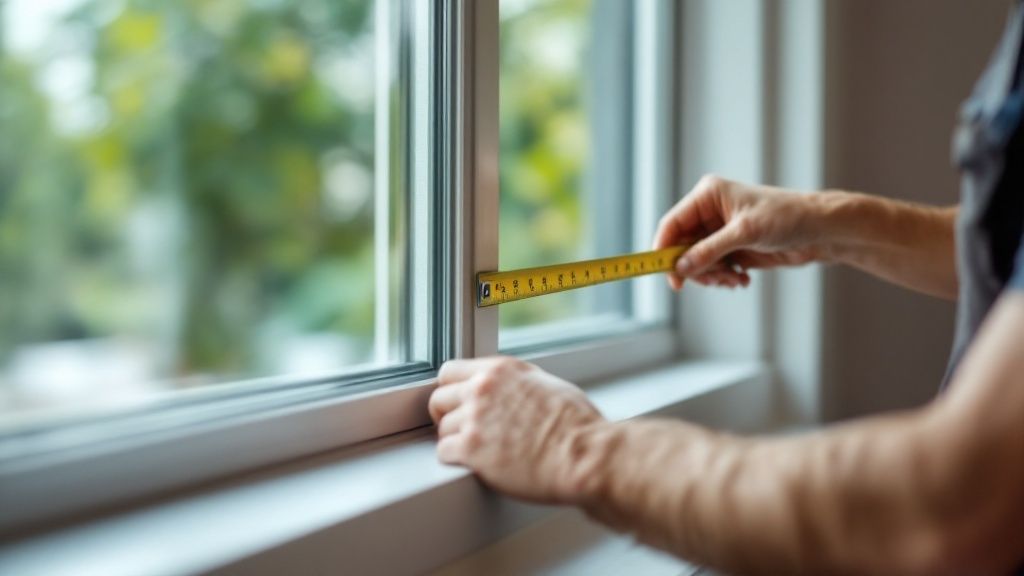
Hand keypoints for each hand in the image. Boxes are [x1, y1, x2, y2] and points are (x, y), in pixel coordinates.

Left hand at [428, 357, 604, 503]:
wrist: (583, 454)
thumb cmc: (577, 424)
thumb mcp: (545, 383)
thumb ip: (515, 383)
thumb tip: (506, 390)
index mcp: (500, 370)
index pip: (450, 371)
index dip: (451, 391)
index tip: (455, 403)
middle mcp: (482, 388)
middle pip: (438, 399)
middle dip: (446, 416)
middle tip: (459, 430)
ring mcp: (474, 418)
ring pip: (443, 429)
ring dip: (456, 442)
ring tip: (479, 452)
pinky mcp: (471, 449)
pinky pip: (444, 452)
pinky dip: (456, 460)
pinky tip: (475, 464)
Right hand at [653, 175, 821, 289]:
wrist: (820, 230)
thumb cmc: (787, 217)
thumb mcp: (745, 233)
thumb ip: (710, 250)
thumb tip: (681, 267)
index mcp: (708, 196)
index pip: (672, 224)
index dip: (664, 249)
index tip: (666, 273)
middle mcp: (710, 213)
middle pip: (681, 247)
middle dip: (694, 267)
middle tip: (713, 280)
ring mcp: (719, 232)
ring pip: (696, 262)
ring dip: (711, 276)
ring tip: (733, 279)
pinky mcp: (731, 249)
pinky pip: (712, 269)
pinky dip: (723, 278)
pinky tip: (741, 279)